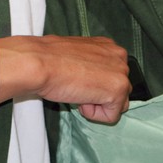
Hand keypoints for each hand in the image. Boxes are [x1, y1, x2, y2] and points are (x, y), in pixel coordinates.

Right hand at [0, 35, 130, 123]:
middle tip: (75, 86)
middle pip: (119, 89)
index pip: (112, 74)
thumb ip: (89, 64)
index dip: (93, 83)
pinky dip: (94, 115)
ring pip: (117, 103)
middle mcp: (119, 57)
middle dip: (98, 94)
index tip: (76, 79)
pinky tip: (79, 99)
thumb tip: (89, 79)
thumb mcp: (75, 55)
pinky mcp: (118, 91)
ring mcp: (122, 74)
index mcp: (108, 46)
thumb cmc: (48, 58)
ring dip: (97, 104)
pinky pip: (111, 116)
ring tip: (77, 92)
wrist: (40, 63)